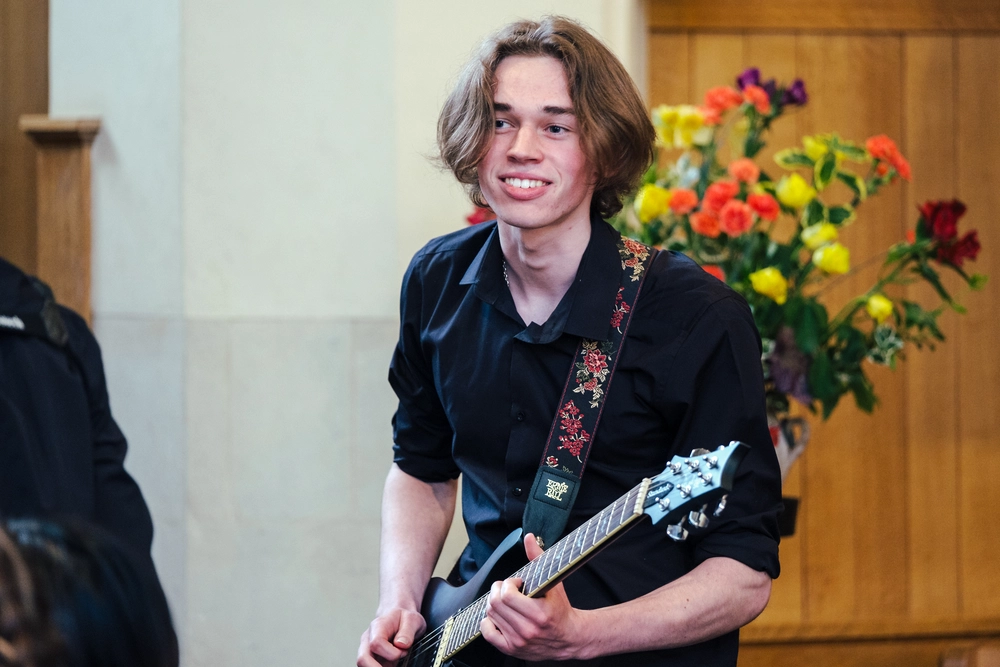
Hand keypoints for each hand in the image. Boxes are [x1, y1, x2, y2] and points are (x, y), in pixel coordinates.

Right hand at [357, 607, 425, 666]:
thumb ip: (407, 631)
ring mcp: (368, 649)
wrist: (399, 616)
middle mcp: (369, 638)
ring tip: (395, 665)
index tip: (403, 652)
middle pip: (363, 658)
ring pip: (364, 664)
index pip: (376, 643)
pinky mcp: (372, 658)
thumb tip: (401, 645)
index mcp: (378, 626)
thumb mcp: (412, 619)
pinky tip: (393, 665)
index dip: (391, 653)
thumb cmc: (404, 617)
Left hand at [480, 533, 589, 660]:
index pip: (506, 595)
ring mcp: (518, 641)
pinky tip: (498, 616)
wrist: (569, 638)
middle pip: (495, 604)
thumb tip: (529, 538)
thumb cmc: (560, 609)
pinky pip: (488, 633)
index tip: (517, 583)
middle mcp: (527, 630)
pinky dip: (488, 622)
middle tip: (508, 588)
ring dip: (494, 604)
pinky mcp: (512, 649)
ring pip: (490, 615)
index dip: (508, 583)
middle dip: (498, 590)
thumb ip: (538, 558)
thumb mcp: (553, 583)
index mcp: (538, 614)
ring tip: (506, 601)